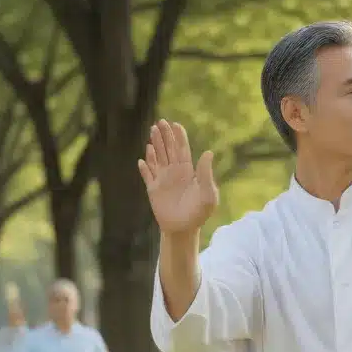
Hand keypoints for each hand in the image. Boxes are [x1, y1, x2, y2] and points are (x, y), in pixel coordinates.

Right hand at [138, 119, 218, 235]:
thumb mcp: (208, 194)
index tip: (175, 124)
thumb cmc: (199, 213)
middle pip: (168, 150)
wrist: (184, 229)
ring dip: (155, 145)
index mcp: (188, 172)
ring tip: (152, 131)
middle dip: (164, 136)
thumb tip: (208, 152)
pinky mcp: (153, 190)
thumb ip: (206, 174)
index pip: (182, 150)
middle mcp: (174, 173)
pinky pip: (147, 175)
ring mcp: (163, 180)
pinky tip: (142, 159)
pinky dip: (144, 167)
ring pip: (157, 158)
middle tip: (160, 122)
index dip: (179, 137)